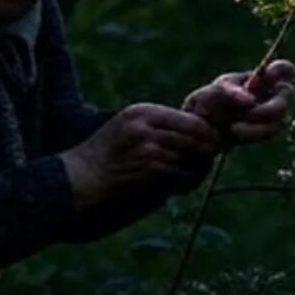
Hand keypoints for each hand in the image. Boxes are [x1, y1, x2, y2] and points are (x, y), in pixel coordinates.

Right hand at [64, 103, 219, 209]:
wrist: (82, 177)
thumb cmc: (107, 153)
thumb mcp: (129, 126)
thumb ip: (159, 125)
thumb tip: (199, 130)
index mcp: (142, 111)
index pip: (189, 117)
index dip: (206, 130)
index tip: (212, 140)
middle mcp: (145, 124)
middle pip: (195, 134)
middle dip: (207, 147)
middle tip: (211, 156)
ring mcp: (147, 146)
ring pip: (189, 155)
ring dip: (197, 166)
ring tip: (198, 171)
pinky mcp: (147, 168)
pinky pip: (179, 173)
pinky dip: (185, 180)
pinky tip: (182, 183)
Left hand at [183, 59, 294, 144]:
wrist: (203, 131)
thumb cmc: (208, 103)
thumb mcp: (212, 93)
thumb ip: (230, 92)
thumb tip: (251, 100)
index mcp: (258, 78)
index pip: (282, 70)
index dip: (285, 70)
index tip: (272, 74)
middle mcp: (269, 93)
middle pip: (286, 93)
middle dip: (270, 106)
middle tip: (249, 113)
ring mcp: (270, 112)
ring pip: (280, 116)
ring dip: (258, 124)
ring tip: (233, 128)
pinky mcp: (267, 130)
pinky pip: (272, 131)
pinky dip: (254, 133)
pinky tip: (236, 134)